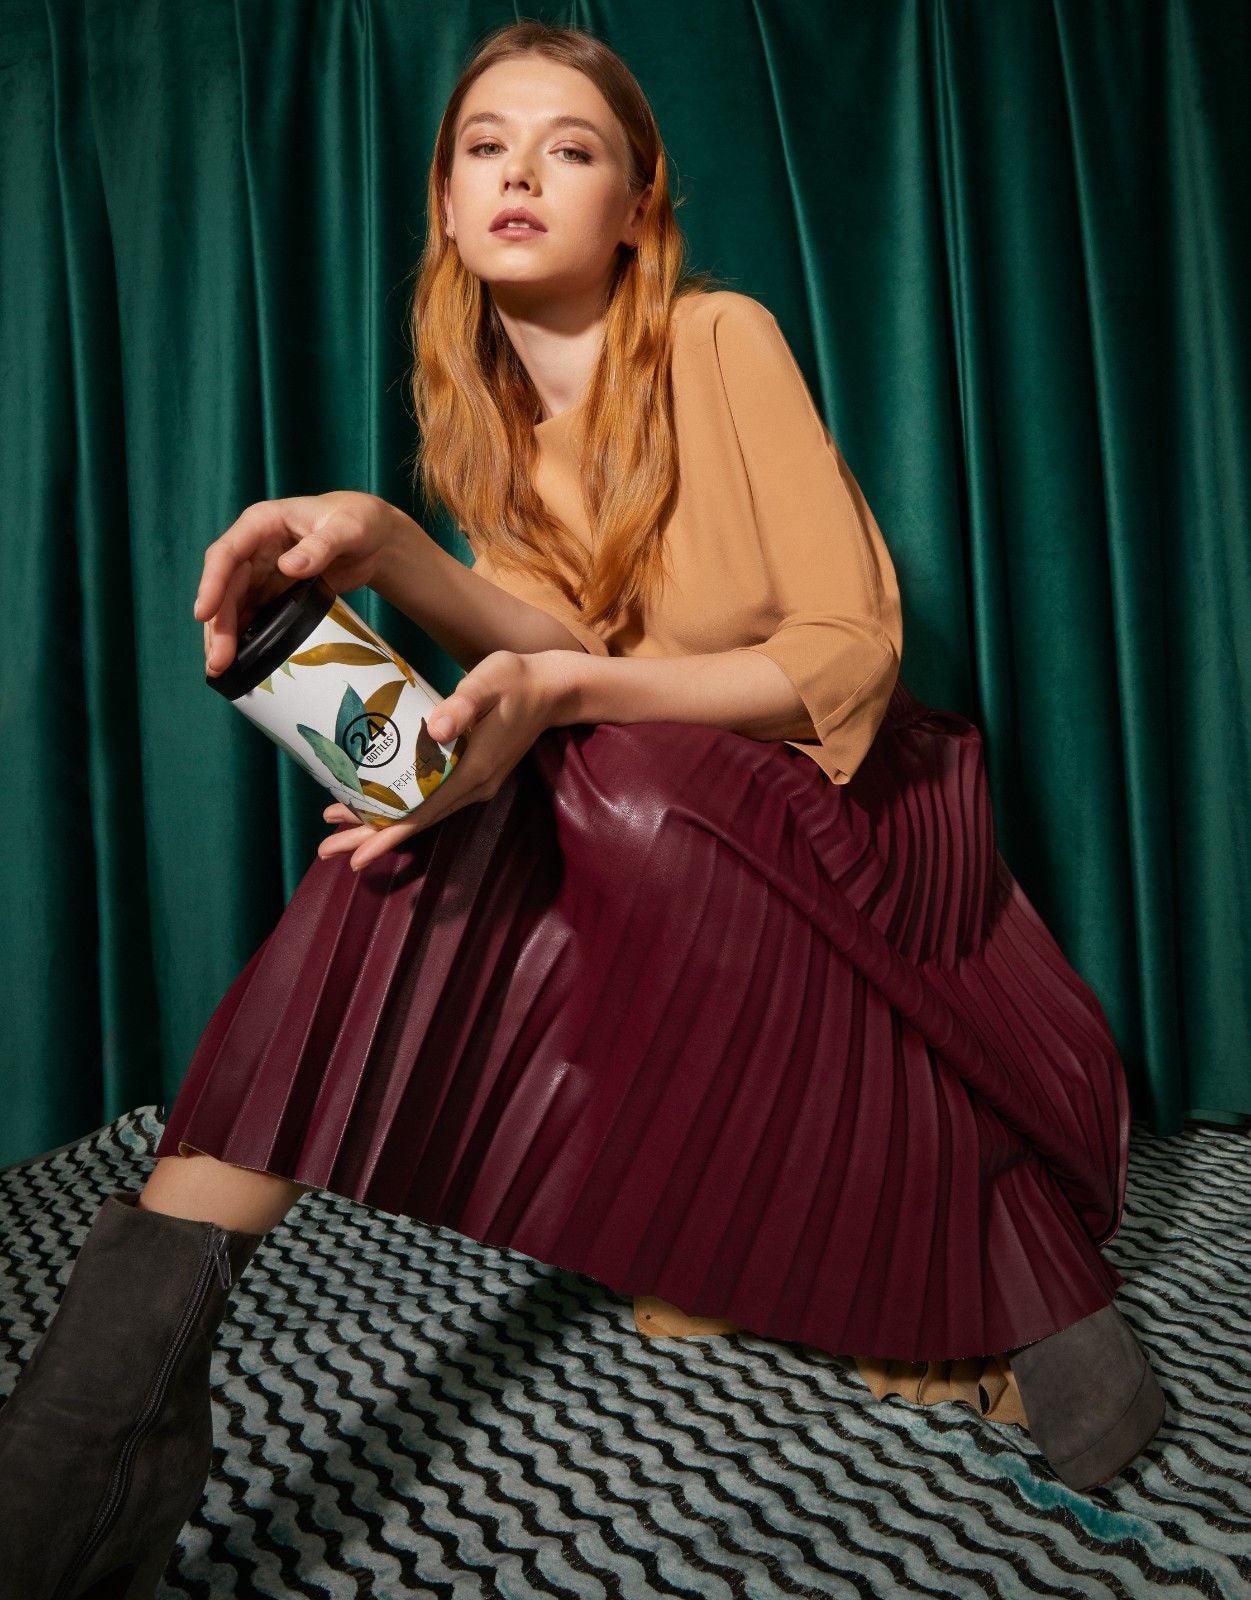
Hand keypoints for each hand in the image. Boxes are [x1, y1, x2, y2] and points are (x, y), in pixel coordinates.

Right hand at [196, 490, 410, 676]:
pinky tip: (240, 663)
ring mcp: (261, 573)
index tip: (204, 613)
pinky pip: (251, 616)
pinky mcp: (273, 593)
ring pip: (233, 606)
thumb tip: (287, 567)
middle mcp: (253, 549)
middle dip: (218, 623)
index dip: (212, 583)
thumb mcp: (346, 529)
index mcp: (261, 524)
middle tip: (218, 660)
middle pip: (225, 587)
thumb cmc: (357, 521)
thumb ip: (321, 546)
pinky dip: (244, 638)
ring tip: (220, 669)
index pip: (226, 554)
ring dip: (224, 636)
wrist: (373, 538)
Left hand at [316, 649, 572, 870]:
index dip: (386, 835)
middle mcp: (474, 786)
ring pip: (422, 813)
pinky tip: (379, 804)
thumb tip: (437, 727)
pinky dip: (402, 808)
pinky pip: (431, 800)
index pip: (422, 813)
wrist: (551, 688)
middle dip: (371, 837)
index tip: (354, 856)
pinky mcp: (473, 773)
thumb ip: (463, 703)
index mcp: (473, 771)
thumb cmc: (515, 680)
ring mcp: (475, 783)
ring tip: (340, 828)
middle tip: (326, 849)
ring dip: (382, 823)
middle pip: (416, 821)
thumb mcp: (487, 683)